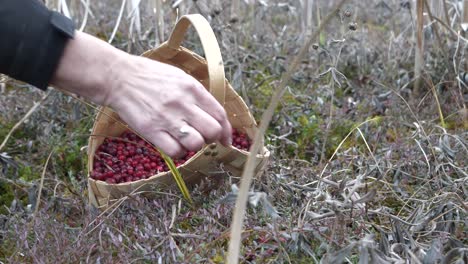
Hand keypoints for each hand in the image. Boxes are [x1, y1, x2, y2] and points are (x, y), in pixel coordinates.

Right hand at [51, 31, 231, 156]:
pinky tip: (172, 144)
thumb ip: (197, 95)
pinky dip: (177, 152)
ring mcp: (167, 118)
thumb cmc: (150, 77)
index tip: (226, 140)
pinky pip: (175, 151)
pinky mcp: (151, 130)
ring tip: (184, 139)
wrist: (119, 77)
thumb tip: (214, 115)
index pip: (220, 114)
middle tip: (201, 137)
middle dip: (211, 138)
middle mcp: (183, 103)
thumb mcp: (179, 77)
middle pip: (212, 131)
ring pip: (196, 144)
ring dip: (194, 146)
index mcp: (192, 88)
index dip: (226, 131)